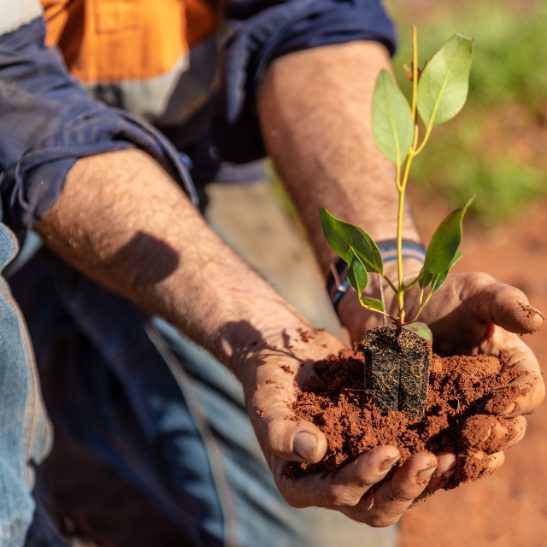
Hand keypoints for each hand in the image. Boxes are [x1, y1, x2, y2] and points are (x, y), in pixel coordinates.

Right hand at [234, 324, 454, 525]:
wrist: (285, 356)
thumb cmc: (268, 382)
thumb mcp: (268, 404)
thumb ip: (283, 431)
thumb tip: (314, 451)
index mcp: (303, 484)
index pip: (338, 493)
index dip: (365, 477)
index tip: (388, 451)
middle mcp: (333, 482)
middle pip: (376, 505)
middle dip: (404, 487)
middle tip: (429, 459)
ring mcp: (357, 465)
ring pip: (397, 489)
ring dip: (424, 479)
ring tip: (450, 456)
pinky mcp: (375, 443)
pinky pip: (405, 459)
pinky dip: (430, 456)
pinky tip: (456, 443)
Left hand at [338, 268, 544, 478]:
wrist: (393, 305)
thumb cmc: (440, 294)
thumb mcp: (473, 290)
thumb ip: (503, 302)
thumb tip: (536, 322)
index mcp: (511, 365)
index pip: (530, 390)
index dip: (519, 400)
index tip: (495, 402)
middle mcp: (491, 394)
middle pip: (510, 427)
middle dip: (497, 435)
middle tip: (474, 435)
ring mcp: (461, 411)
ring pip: (481, 446)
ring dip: (474, 457)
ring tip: (457, 458)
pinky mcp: (432, 422)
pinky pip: (444, 449)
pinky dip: (442, 460)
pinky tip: (432, 464)